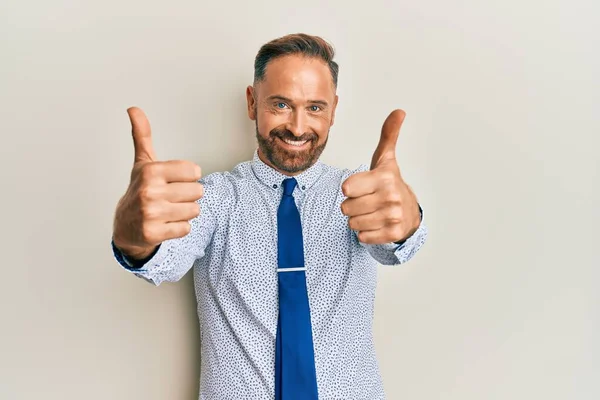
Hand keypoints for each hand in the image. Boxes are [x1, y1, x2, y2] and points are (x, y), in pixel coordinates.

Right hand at [112, 107, 203, 258]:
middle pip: (198, 191)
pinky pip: (186, 229)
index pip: (194, 171)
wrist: (125, 226)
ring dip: (185, 212)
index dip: (188, 177)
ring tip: (168, 211)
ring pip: (194, 210)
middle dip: (188, 196)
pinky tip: (165, 224)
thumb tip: (133, 109)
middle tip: (170, 198)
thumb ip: (142, 136)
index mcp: (151, 171)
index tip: (173, 180)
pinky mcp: (153, 234)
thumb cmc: (139, 191)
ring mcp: (151, 214)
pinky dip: (179, 228)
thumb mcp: (142, 162)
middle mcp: (149, 191)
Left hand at [341, 109, 420, 244]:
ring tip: (371, 212)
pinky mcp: (392, 234)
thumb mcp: (386, 159)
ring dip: (358, 220)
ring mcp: (392, 217)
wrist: (409, 212)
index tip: (360, 186)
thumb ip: (388, 135)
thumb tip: (399, 111)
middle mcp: (390, 197)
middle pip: (346, 208)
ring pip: (352, 224)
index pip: (347, 188)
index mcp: (384, 178)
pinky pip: (362, 237)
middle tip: (366, 201)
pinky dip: (365, 233)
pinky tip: (376, 224)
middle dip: (352, 206)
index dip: (349, 189)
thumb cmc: (389, 184)